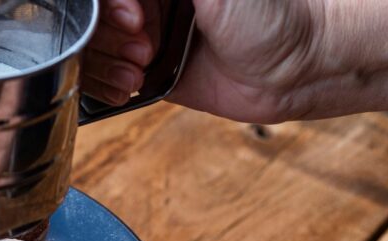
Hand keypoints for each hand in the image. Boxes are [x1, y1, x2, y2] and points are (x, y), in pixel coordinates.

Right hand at [83, 0, 323, 121]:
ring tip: (141, 68)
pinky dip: (105, 85)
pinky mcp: (146, 70)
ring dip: (106, 63)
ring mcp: (143, 35)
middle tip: (145, 47)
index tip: (135, 18)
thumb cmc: (273, 15)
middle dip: (107, 36)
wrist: (298, 70)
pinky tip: (131, 86)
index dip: (107, 7)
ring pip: (89, 47)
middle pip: (89, 17)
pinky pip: (103, 76)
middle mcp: (148, 1)